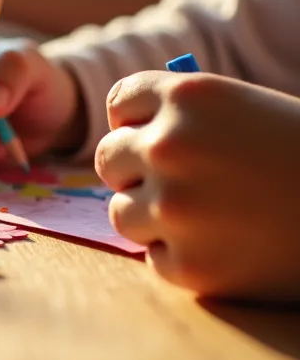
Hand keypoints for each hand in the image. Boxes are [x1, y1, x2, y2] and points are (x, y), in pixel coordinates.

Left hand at [99, 72, 299, 301]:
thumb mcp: (248, 109)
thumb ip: (185, 115)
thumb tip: (126, 130)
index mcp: (187, 95)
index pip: (120, 103)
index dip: (140, 122)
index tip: (164, 134)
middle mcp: (170, 145)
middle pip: (110, 159)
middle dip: (139, 171)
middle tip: (187, 183)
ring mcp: (175, 207)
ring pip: (122, 211)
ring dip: (155, 216)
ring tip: (212, 216)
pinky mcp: (189, 264)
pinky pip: (156, 257)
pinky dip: (185, 257)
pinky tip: (231, 247)